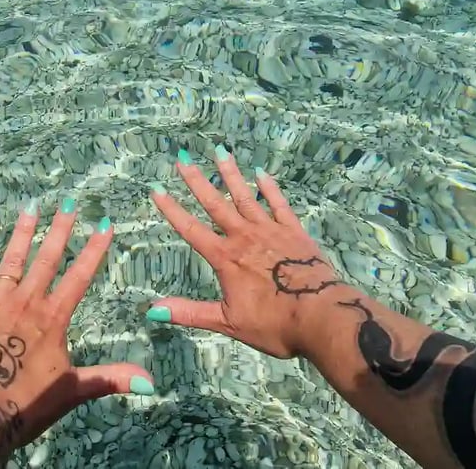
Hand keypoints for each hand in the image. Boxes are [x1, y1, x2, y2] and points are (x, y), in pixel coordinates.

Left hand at [0, 200, 153, 468]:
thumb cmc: (24, 405)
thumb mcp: (72, 391)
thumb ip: (109, 379)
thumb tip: (152, 383)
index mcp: (53, 318)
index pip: (79, 276)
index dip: (94, 250)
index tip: (104, 224)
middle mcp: (26, 302)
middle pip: (46, 259)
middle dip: (60, 230)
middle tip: (68, 202)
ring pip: (11, 260)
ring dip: (22, 234)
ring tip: (31, 208)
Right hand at [147, 147, 343, 358]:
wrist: (323, 317)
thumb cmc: (275, 324)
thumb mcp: (228, 322)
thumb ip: (190, 312)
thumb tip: (152, 309)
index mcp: (225, 258)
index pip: (191, 230)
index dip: (172, 210)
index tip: (157, 189)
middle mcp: (244, 237)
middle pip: (216, 204)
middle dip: (197, 181)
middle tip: (183, 158)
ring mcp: (270, 230)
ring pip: (245, 197)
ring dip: (231, 174)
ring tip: (220, 152)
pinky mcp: (294, 231)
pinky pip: (279, 204)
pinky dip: (270, 188)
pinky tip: (261, 174)